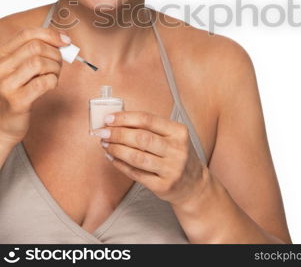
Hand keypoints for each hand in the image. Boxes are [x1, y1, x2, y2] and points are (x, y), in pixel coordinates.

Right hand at [0, 26, 66, 146]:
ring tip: (53, 76)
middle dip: (55, 54)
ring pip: (40, 63)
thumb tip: (63, 40)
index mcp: (1, 56)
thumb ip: (35, 53)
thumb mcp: (19, 68)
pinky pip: (44, 82)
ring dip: (55, 68)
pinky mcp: (17, 101)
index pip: (26, 34)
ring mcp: (7, 85)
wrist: (2, 125)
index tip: (65, 41)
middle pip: (36, 47)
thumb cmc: (16, 93)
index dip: (50, 34)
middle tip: (58, 65)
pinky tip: (50, 86)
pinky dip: (53, 81)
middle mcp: (0, 68)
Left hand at [93, 110, 207, 205]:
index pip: (148, 120)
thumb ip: (151, 128)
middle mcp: (178, 149)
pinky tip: (112, 158)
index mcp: (179, 132)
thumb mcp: (173, 137)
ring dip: (116, 149)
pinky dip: (120, 165)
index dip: (126, 118)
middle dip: (118, 134)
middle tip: (102, 132)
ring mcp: (171, 169)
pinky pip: (136, 174)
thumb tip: (119, 121)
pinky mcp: (163, 186)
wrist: (194, 184)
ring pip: (137, 157)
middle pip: (141, 138)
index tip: (109, 118)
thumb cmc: (177, 155)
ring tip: (105, 144)